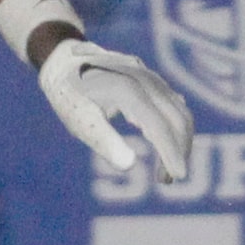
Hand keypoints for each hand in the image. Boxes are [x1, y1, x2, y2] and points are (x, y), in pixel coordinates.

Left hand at [37, 39, 192, 179]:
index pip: (158, 125)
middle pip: (176, 118)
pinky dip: (174, 130)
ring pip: (179, 112)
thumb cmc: (69, 96)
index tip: (177, 177)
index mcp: (125, 89)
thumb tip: (128, 166)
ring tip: (163, 173)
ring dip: (179, 142)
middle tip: (166, 181)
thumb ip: (104, 141)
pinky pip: (174, 107)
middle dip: (178, 152)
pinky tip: (162, 150)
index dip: (170, 152)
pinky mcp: (154, 82)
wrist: (64, 63)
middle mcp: (144, 80)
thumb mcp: (80, 121)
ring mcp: (151, 78)